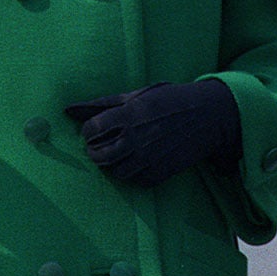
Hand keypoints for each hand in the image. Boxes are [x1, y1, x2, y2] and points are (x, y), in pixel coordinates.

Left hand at [65, 80, 241, 187]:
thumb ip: (102, 104)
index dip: (89, 130)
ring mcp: (148, 158)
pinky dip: (131, 172)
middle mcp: (136, 139)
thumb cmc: (170, 100)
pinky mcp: (159, 173)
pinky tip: (137, 158)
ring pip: (114, 171)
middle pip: (98, 155)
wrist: (208, 116)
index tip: (96, 128)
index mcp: (128, 115)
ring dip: (113, 162)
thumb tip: (68, 109)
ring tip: (121, 150)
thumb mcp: (137, 95)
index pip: (91, 130)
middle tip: (102, 143)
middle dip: (95, 150)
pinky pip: (134, 180)